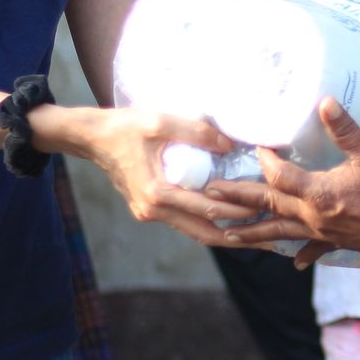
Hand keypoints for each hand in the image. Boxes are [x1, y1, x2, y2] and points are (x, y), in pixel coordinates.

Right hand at [49, 106, 256, 245]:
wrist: (90, 137)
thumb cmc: (124, 127)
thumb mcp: (161, 122)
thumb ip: (197, 133)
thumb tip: (230, 145)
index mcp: (157, 194)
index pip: (208, 209)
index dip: (238, 211)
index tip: (265, 209)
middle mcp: (153, 211)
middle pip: (204, 233)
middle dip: (238, 237)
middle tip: (269, 237)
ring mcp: (149, 214)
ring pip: (194, 231)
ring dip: (223, 232)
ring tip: (255, 232)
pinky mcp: (148, 210)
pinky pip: (183, 221)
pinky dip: (206, 221)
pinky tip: (226, 217)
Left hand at [211, 99, 359, 264]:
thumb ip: (344, 129)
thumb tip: (324, 101)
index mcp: (317, 193)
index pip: (279, 177)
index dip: (265, 161)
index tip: (256, 148)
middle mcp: (312, 216)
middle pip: (268, 207)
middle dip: (236, 200)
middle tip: (208, 198)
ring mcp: (322, 233)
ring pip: (279, 233)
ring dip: (252, 232)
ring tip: (226, 234)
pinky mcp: (337, 243)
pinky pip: (313, 249)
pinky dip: (301, 253)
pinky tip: (293, 262)